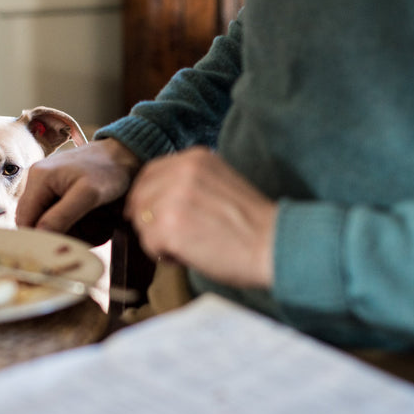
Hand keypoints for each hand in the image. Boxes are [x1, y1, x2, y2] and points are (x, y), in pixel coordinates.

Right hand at [15, 138, 141, 241]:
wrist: (124, 153)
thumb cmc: (109, 170)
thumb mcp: (87, 195)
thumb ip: (61, 216)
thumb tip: (39, 236)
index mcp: (38, 178)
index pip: (24, 219)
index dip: (38, 239)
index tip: (60, 250)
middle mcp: (37, 181)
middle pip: (36, 223)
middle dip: (60, 233)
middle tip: (87, 233)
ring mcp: (47, 186)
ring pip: (49, 222)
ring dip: (72, 229)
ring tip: (97, 221)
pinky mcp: (58, 191)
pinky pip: (59, 215)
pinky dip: (77, 223)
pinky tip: (95, 217)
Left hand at [124, 146, 277, 287]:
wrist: (273, 244)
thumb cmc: (252, 224)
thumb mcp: (220, 183)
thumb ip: (189, 182)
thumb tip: (156, 199)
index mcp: (195, 158)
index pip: (150, 173)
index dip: (146, 197)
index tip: (150, 215)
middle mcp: (182, 171)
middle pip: (139, 197)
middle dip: (148, 220)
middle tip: (172, 238)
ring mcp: (173, 197)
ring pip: (141, 221)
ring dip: (156, 239)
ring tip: (186, 246)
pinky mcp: (168, 225)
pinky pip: (148, 243)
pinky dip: (163, 254)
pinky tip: (188, 255)